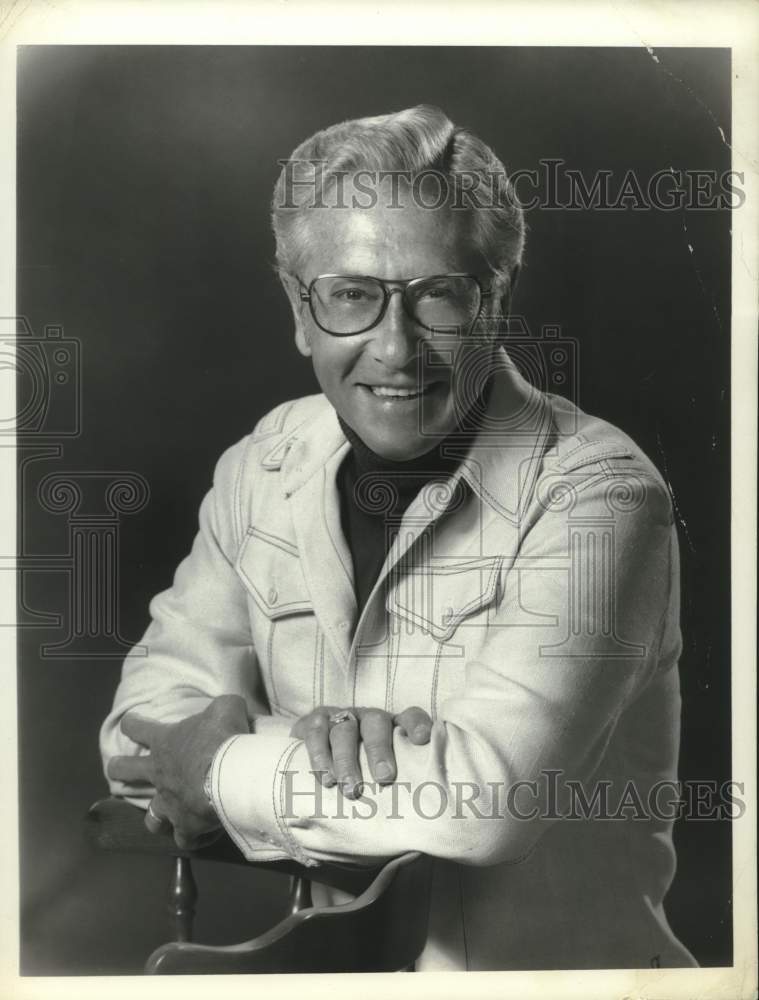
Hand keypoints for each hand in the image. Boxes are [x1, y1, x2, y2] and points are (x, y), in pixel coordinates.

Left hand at [107, 694, 249, 848]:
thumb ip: (222, 707)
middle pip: (127, 771)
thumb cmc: (224, 737)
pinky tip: (201, 836)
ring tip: (159, 818)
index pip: (138, 728)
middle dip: (119, 768)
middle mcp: (160, 773)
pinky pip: (184, 838)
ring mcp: (169, 803)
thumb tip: (229, 709)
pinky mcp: (185, 827)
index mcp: (165, 742)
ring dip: (155, 816)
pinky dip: (192, 837)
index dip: (133, 724)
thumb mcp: (226, 708)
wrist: (231, 775)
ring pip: (151, 817)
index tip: (129, 723)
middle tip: (115, 768)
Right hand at [290, 705, 432, 797]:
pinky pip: (316, 733)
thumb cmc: (366, 777)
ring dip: (346, 760)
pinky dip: (319, 755)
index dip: (416, 724)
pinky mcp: (315, 722)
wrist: (323, 764)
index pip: (409, 717)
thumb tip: (427, 827)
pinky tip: (324, 777)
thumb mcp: (388, 779)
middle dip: (379, 749)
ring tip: (349, 789)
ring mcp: (341, 717)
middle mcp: (368, 718)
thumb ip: (404, 791)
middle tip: (384, 777)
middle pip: (376, 723)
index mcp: (393, 727)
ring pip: (344, 730)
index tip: (422, 739)